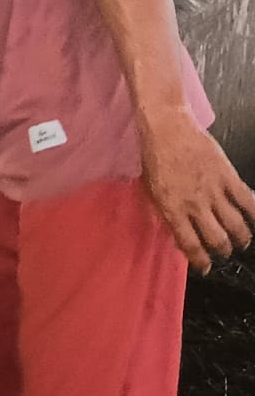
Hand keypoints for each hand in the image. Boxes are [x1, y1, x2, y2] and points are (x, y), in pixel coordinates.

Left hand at [139, 110, 254, 273]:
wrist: (168, 128)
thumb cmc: (155, 157)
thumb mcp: (150, 190)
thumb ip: (163, 212)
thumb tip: (174, 233)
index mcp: (172, 208)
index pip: (190, 244)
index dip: (200, 260)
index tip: (205, 267)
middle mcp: (194, 204)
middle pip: (216, 239)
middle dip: (222, 250)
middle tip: (224, 251)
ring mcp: (213, 191)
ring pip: (235, 225)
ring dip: (241, 237)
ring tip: (241, 241)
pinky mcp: (228, 177)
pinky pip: (248, 201)